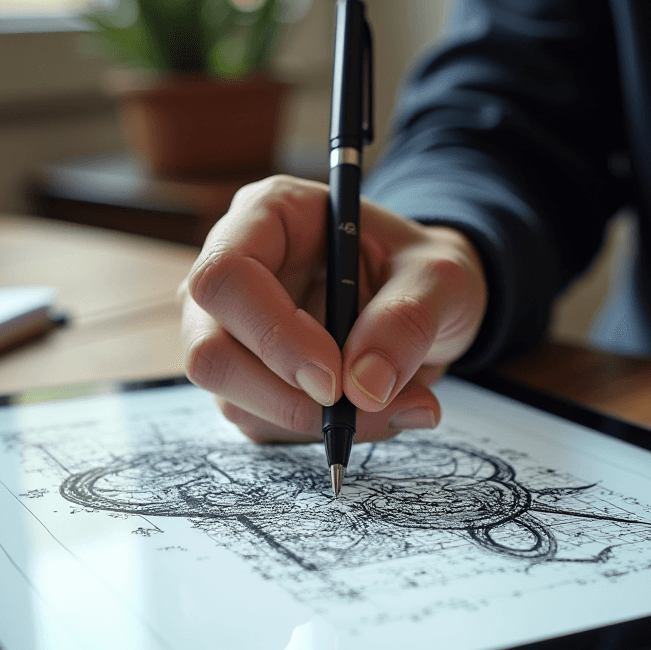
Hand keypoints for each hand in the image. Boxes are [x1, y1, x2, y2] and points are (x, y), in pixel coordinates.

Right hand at [180, 175, 486, 441]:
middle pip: (209, 350)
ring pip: (231, 399)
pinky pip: (259, 424)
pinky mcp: (245, 379)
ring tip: (394, 405)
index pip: (226, 276)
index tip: (334, 380)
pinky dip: (316, 433)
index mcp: (268, 216)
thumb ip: (408, 320)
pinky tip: (369, 412)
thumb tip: (364, 386)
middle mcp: (232, 272)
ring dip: (311, 422)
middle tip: (360, 408)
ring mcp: (229, 330)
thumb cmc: (422, 271)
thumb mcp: (441, 277)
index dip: (272, 335)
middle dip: (284, 397)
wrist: (426, 304)